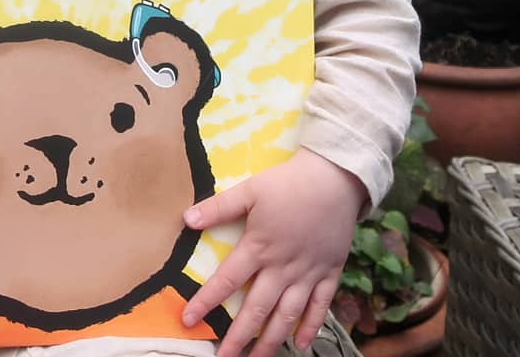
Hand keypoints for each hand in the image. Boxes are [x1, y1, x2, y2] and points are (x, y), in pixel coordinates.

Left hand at [181, 148, 365, 356]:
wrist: (334, 179)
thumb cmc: (287, 183)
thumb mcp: (249, 190)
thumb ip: (219, 208)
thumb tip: (186, 219)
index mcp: (258, 248)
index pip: (226, 281)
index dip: (206, 302)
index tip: (188, 321)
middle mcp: (281, 268)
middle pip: (256, 310)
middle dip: (239, 338)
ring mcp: (307, 273)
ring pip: (286, 316)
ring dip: (271, 341)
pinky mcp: (329, 272)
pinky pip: (320, 306)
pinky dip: (311, 326)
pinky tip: (301, 344)